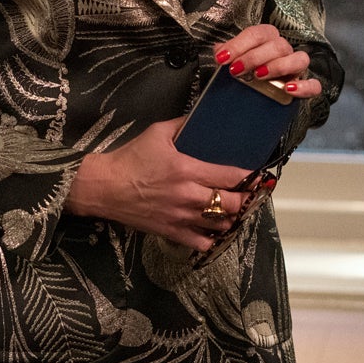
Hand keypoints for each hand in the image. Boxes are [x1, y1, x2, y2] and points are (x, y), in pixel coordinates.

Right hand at [64, 118, 252, 250]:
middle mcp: (188, 196)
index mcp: (187, 170)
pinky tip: (215, 229)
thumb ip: (184, 125)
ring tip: (235, 209)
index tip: (260, 176)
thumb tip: (203, 119)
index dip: (251, 178)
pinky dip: (213, 238)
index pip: (231, 177)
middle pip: (232, 204)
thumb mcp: (158, 132)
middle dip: (246, 199)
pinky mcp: (172, 232)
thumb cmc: (130, 158)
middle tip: (250, 193)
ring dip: (233, 218)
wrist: (103, 187)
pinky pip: (202, 243)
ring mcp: (181, 218)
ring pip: (221, 225)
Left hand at [213, 23, 322, 97]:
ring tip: (260, 76)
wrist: (253, 103)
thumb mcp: (232, 64)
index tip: (221, 58)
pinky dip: (304, 86)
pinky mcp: (304, 87)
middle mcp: (283, 51)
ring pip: (299, 58)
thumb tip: (218, 49)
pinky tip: (289, 89)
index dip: (238, 44)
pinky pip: (313, 85)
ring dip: (279, 66)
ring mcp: (295, 69)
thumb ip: (226, 55)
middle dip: (254, 56)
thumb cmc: (244, 76)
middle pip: (277, 44)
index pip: (256, 34)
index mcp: (266, 40)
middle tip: (236, 70)